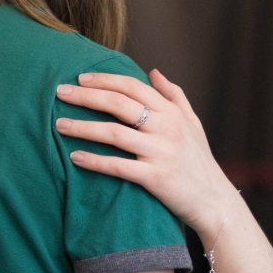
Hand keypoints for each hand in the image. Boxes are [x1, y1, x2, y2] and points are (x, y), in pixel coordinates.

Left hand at [55, 70, 240, 235]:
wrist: (214, 201)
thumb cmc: (199, 161)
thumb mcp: (192, 123)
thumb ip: (174, 95)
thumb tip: (153, 71)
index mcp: (172, 112)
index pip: (133, 86)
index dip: (105, 79)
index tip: (80, 77)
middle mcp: (166, 128)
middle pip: (119, 104)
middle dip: (86, 96)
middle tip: (60, 92)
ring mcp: (160, 152)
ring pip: (114, 133)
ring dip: (83, 127)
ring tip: (58, 125)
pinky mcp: (155, 178)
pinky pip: (118, 166)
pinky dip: (94, 161)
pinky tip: (74, 157)